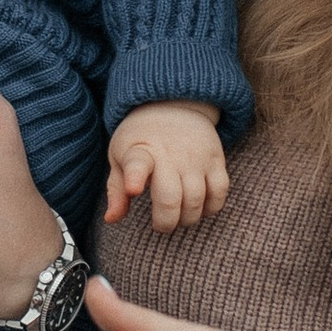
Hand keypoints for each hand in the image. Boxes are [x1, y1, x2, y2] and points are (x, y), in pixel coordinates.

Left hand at [103, 101, 229, 235]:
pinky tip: (200, 207)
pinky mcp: (216, 158)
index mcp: (139, 152)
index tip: (133, 189)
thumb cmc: (141, 140)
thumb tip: (111, 220)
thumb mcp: (121, 157)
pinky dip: (211, 208)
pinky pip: (219, 192)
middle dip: (166, 222)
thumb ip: (116, 190)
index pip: (136, 165)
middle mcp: (169, 154)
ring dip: (188, 218)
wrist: (173, 106)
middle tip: (161, 225)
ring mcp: (195, 156)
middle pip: (171, 198)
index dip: (134, 178)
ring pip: (197, 200)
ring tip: (179, 217)